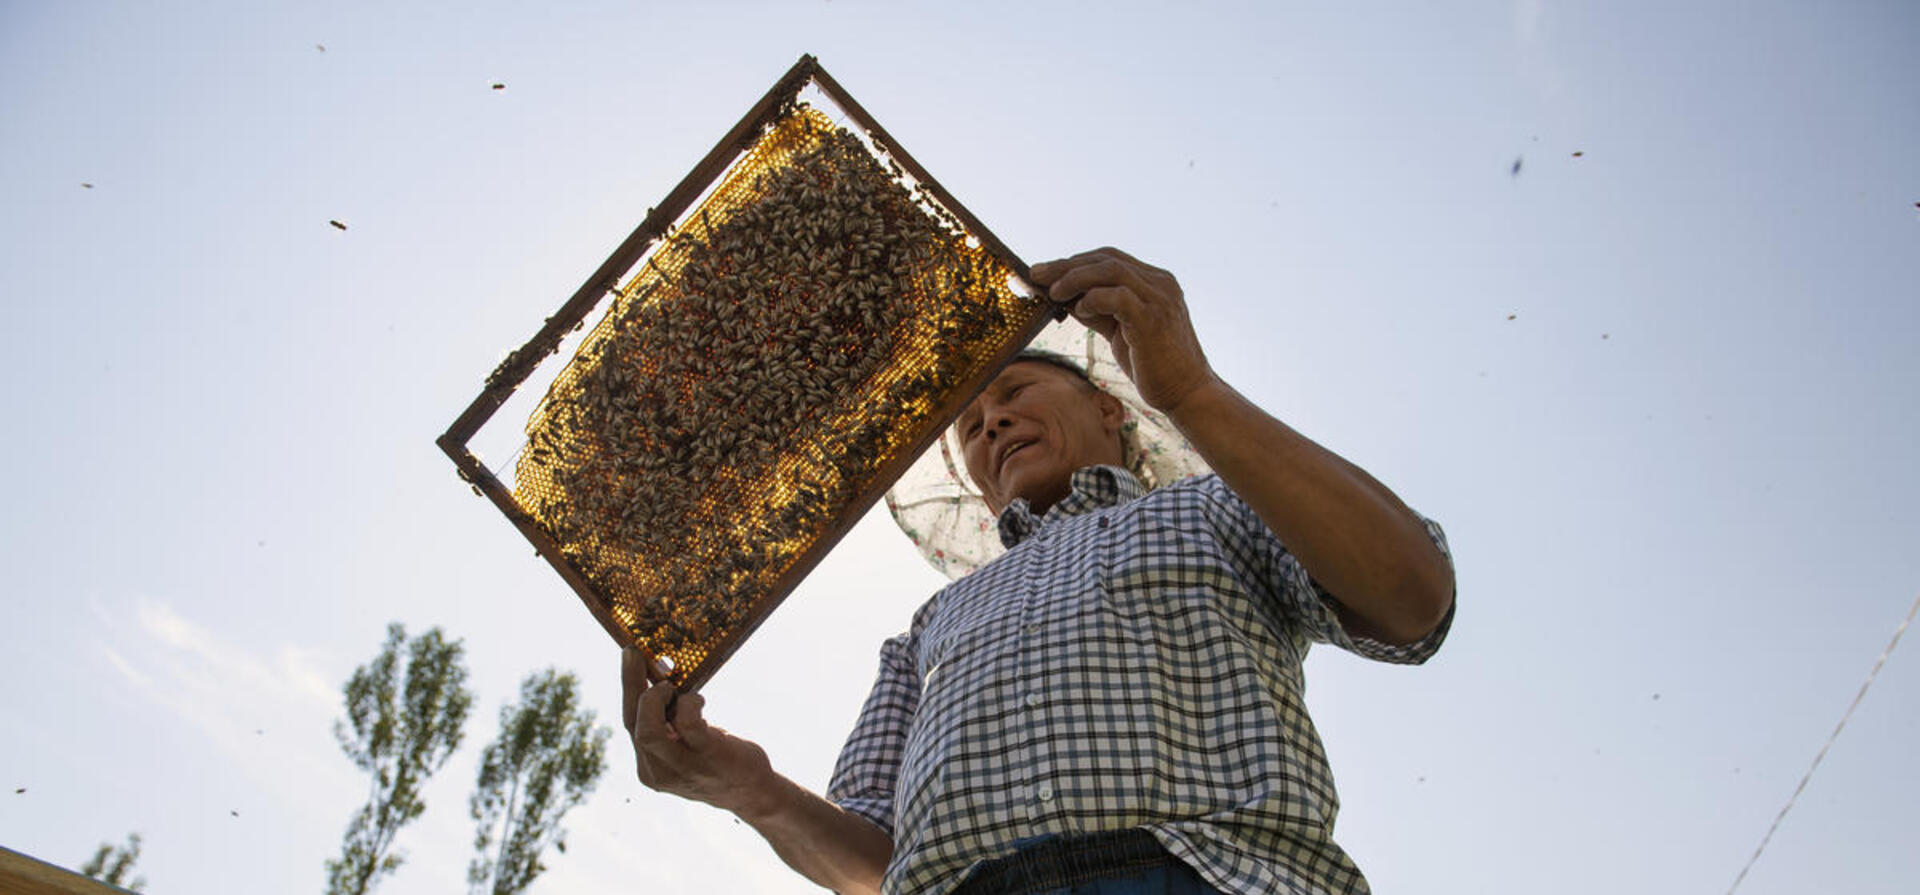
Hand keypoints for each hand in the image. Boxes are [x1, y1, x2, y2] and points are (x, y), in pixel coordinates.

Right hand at [621, 647, 775, 814]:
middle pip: (632, 723)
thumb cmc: (718, 760)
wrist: (752, 793)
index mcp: (649, 767)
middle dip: (631, 683)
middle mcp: (658, 772)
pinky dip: (689, 705)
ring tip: (671, 687)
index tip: (629, 656)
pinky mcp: (707, 758)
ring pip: (649, 731)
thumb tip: (659, 675)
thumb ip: (668, 723)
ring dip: (656, 699)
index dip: (627, 688)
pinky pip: (687, 725)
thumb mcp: (684, 745)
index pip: (629, 723)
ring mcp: (680, 769)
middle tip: (636, 653)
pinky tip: (698, 700)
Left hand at [1029, 247, 1218, 414]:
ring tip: (1051, 291)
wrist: (1187, 393)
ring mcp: (1159, 298)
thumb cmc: (1153, 365)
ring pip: (1111, 270)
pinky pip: (1118, 296)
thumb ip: (1098, 311)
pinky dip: (1094, 298)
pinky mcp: (1153, 318)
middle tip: (1036, 274)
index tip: (1044, 272)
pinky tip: (1079, 309)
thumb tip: (1066, 298)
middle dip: (1067, 265)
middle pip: (1106, 259)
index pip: (1109, 259)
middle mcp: (1160, 284)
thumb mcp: (1120, 331)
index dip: (1074, 263)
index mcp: (1155, 283)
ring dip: (1075, 277)